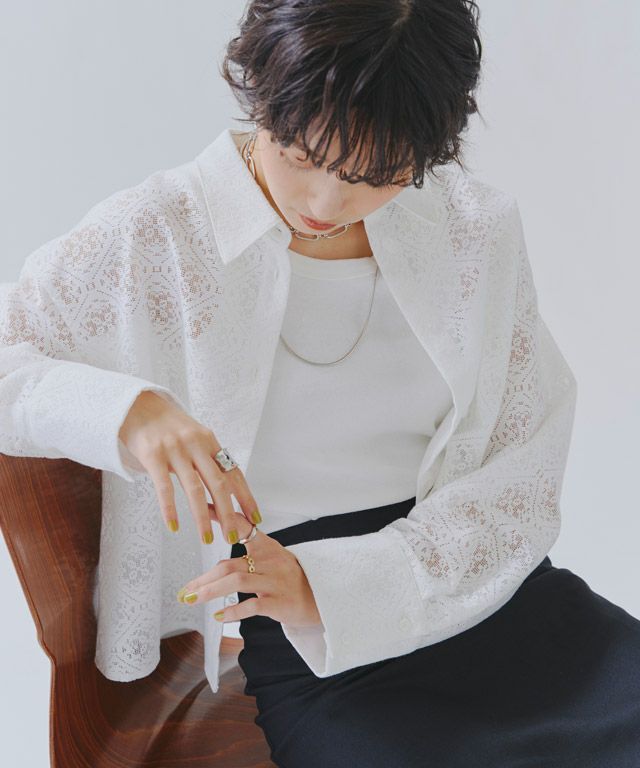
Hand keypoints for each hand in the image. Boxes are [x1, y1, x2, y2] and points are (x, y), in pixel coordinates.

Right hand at [118, 390, 261, 544]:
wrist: (137, 405)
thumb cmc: (167, 425)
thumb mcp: (193, 435)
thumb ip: (207, 456)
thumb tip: (226, 484)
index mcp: (209, 441)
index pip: (233, 472)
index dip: (246, 496)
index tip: (255, 517)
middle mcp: (196, 445)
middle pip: (219, 484)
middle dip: (229, 513)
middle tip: (233, 537)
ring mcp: (175, 450)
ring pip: (194, 490)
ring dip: (202, 518)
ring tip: (207, 539)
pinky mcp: (153, 455)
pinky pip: (165, 487)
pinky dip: (170, 509)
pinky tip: (174, 526)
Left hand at [177, 505, 322, 628]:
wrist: (322, 598)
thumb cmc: (292, 580)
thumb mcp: (274, 559)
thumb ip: (250, 555)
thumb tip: (217, 564)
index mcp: (267, 546)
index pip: (243, 526)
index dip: (222, 517)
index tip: (202, 509)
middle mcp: (270, 561)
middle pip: (229, 564)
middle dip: (203, 578)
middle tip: (185, 589)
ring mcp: (275, 581)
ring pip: (236, 581)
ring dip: (210, 591)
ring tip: (193, 599)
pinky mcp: (279, 602)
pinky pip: (251, 605)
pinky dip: (232, 611)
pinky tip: (219, 615)